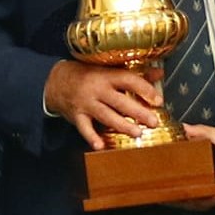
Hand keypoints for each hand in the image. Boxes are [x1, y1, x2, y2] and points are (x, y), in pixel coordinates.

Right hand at [43, 60, 162, 148]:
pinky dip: (91, 137)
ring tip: (137, 133)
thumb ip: (134, 73)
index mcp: (106, 75)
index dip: (144, 89)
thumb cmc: (87, 74)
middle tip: (153, 121)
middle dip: (138, 112)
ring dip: (122, 126)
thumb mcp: (108, 69)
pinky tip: (100, 145)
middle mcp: (96, 89)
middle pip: (120, 101)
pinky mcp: (76, 116)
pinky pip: (84, 128)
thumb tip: (159, 74)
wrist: (55, 80)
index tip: (158, 100)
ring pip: (106, 116)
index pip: (128, 80)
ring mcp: (86, 103)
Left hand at [165, 124, 214, 210]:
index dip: (185, 199)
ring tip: (166, 194)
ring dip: (185, 200)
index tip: (169, 195)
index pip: (203, 198)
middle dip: (180, 201)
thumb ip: (199, 132)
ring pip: (202, 203)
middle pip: (198, 204)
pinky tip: (181, 190)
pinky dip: (193, 196)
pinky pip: (206, 198)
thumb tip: (180, 130)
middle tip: (161, 195)